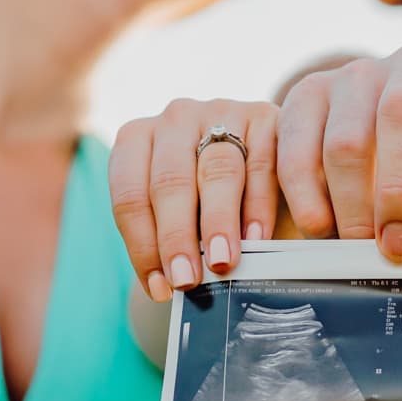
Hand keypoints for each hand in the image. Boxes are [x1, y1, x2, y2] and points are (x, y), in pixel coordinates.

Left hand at [109, 99, 279, 300]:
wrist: (271, 173)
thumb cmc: (210, 205)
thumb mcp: (182, 216)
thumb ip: (171, 239)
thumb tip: (169, 288)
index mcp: (137, 139)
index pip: (130, 194)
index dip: (142, 245)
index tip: (160, 289)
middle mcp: (175, 118)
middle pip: (170, 181)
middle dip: (176, 236)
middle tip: (186, 280)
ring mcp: (221, 111)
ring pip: (216, 170)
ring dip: (217, 222)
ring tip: (222, 262)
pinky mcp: (265, 114)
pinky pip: (261, 164)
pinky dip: (258, 206)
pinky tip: (256, 239)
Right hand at [277, 45, 401, 279]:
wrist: (395, 129)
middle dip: (399, 195)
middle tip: (395, 250)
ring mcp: (362, 73)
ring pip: (347, 140)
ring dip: (351, 206)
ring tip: (358, 249)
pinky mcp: (312, 90)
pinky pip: (297, 145)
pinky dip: (305, 198)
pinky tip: (320, 230)